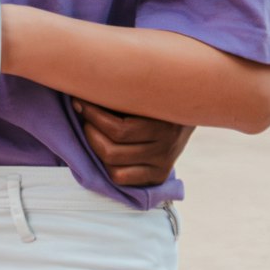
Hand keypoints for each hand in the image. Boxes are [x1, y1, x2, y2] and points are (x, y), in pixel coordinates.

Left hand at [75, 99, 192, 187]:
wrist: (189, 106)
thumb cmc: (154, 95)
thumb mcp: (144, 92)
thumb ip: (120, 94)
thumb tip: (84, 90)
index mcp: (164, 127)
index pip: (118, 130)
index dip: (91, 115)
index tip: (79, 100)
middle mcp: (166, 150)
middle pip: (111, 151)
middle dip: (90, 131)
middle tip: (85, 114)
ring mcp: (163, 166)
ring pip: (113, 167)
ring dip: (96, 147)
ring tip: (94, 129)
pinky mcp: (158, 176)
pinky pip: (120, 178)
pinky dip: (107, 165)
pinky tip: (106, 147)